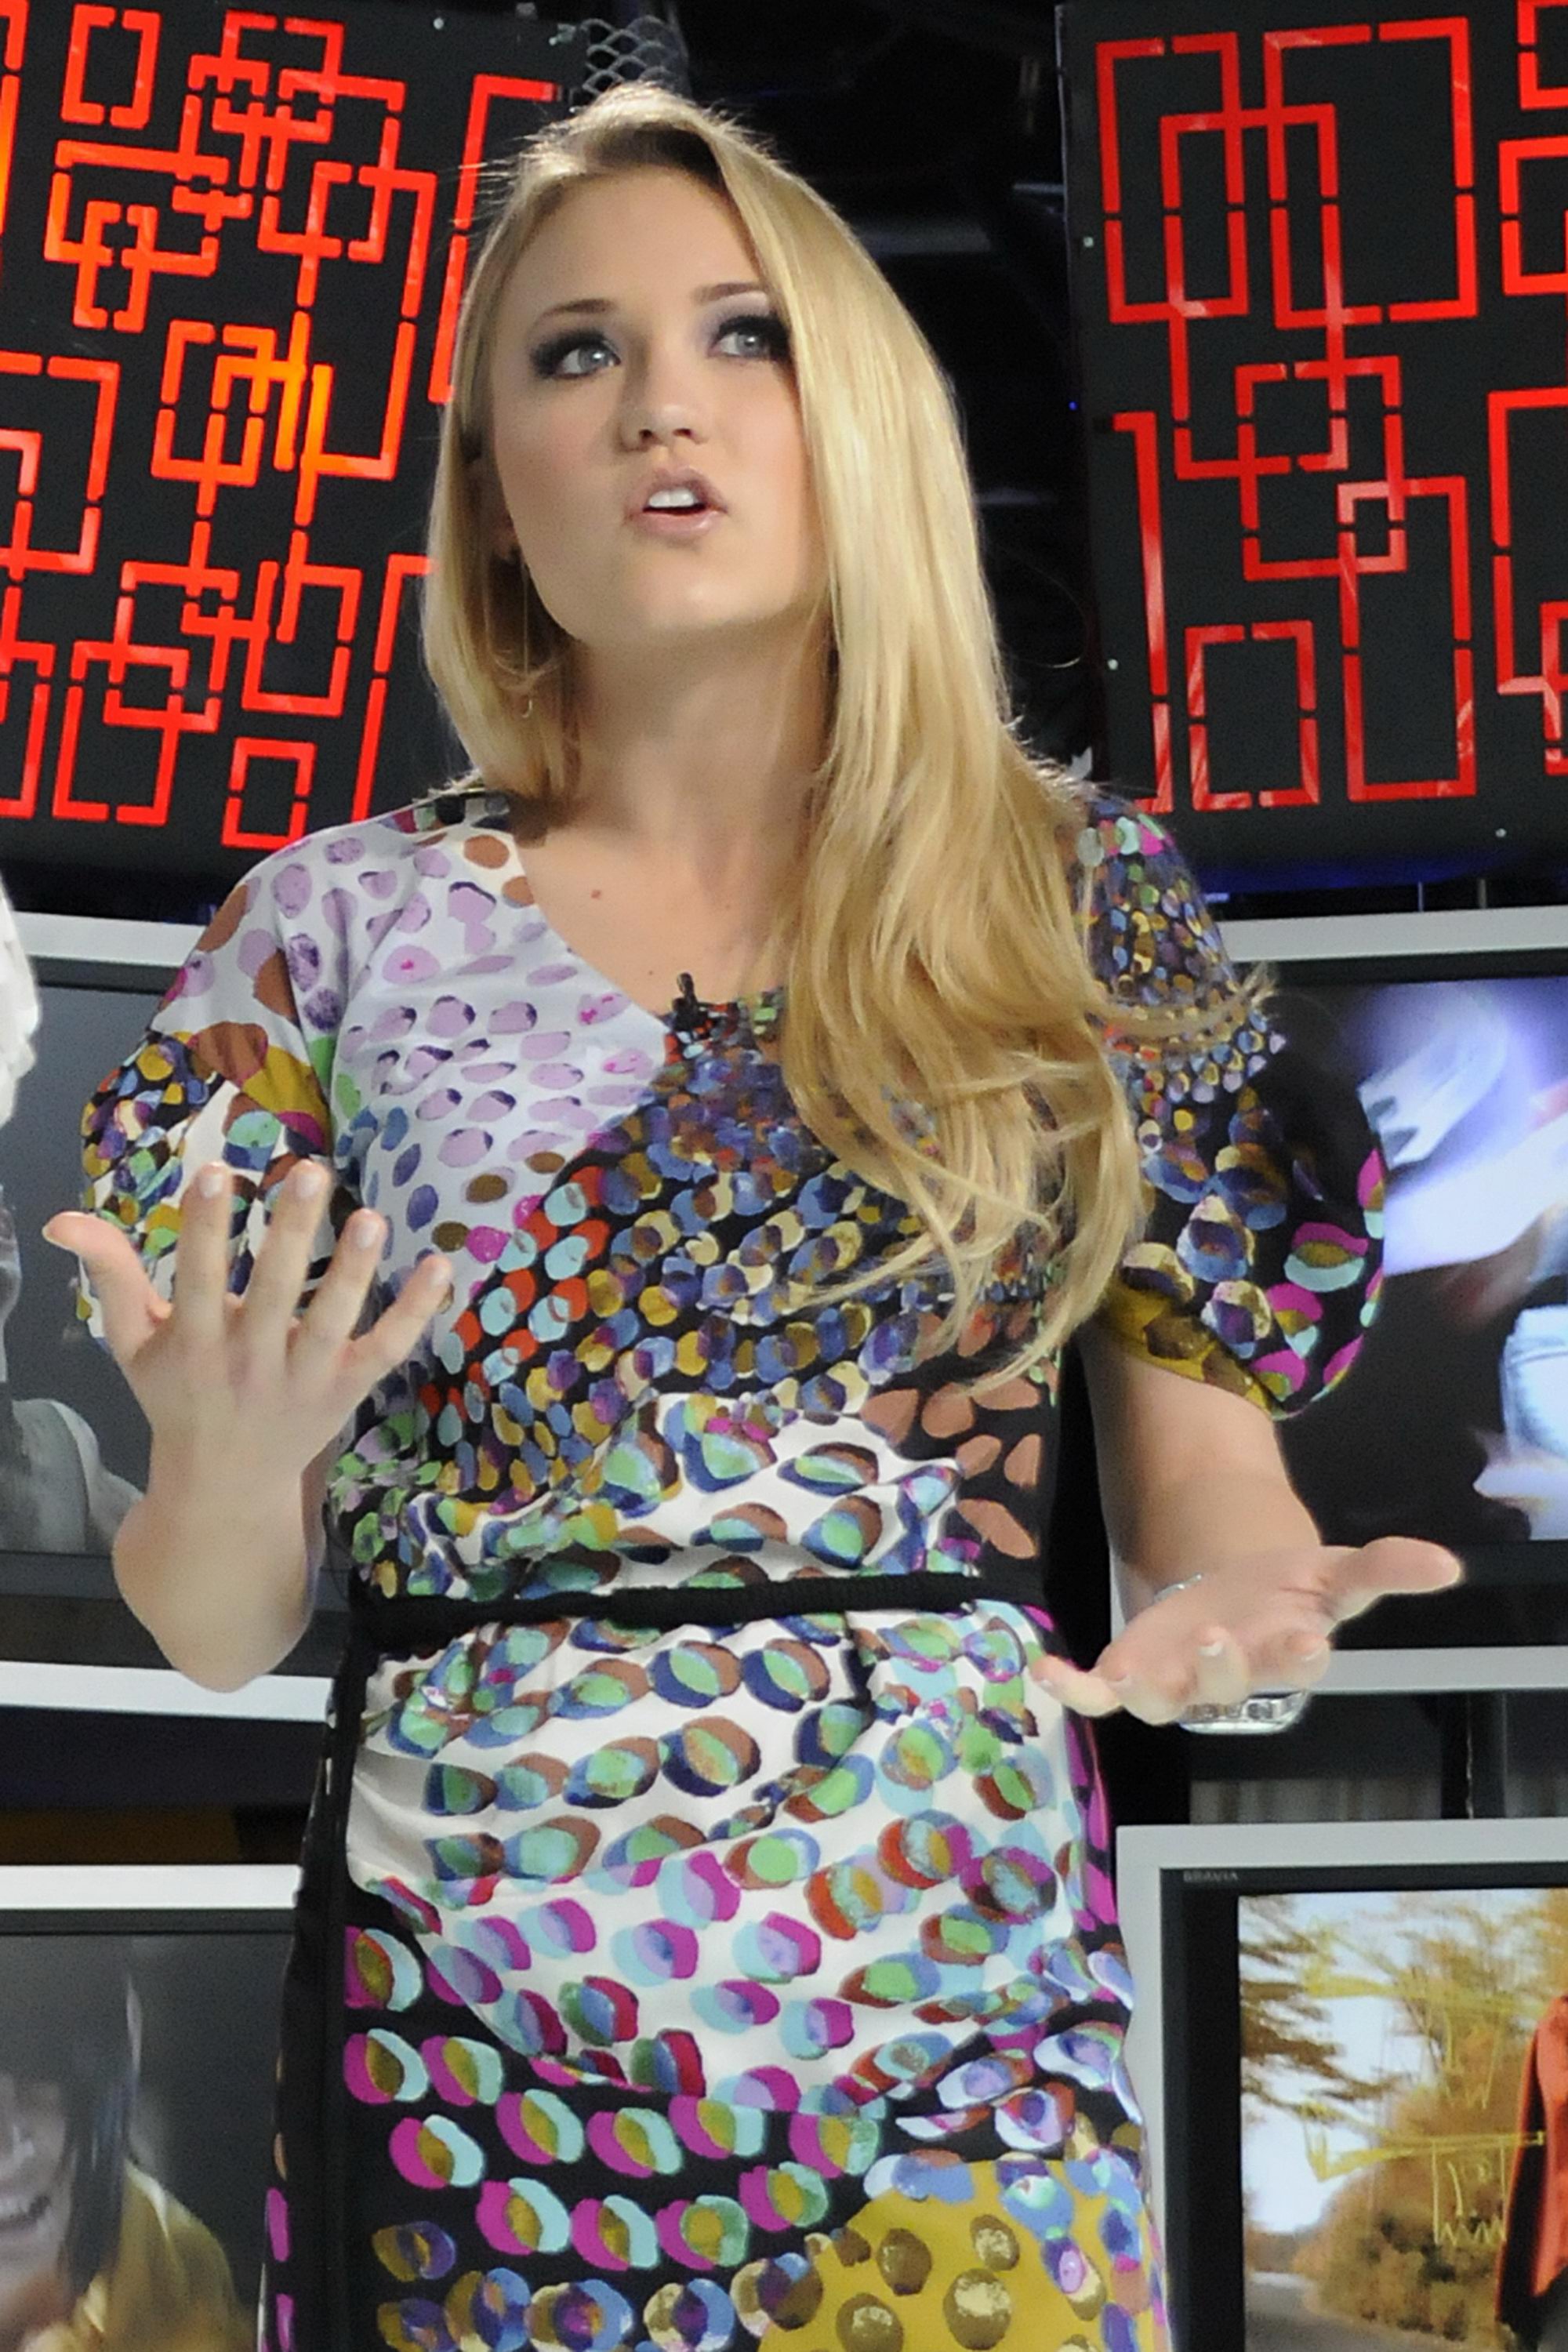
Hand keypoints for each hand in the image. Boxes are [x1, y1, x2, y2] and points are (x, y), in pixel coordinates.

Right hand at [43, 1161, 450, 1491]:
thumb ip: (110, 1276)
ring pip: (333, 1324)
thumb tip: (65, 1218)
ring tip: (368, 1217)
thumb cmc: (178, 1396)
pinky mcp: (347, 1391)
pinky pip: (387, 1351)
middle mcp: (250, 1362)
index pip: (196, 1279)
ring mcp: (304, 1380)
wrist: (223, 1487)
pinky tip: (441, 1266)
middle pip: (272, 1294)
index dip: (204, 1228)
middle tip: (309, 1172)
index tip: (215, 1172)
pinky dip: (416, 1313)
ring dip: (352, 1272)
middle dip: (289, 1234)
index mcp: (196, 1345)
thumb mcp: (135, 1343)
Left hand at [1035, 1537, 1461, 1724]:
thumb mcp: (1333, 1571)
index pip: (1296, 1660)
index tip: (1309, 1642)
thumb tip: (1449, 1564)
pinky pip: (1095, 1693)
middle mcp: (1226, 1677)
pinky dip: (1071, 1688)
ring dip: (1151, 1685)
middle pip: (1226, 1683)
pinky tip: (1043, 1669)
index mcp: (1279, 1651)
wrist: (1228, 1594)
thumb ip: (1383, 1569)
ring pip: (1162, 1697)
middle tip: (1220, 1639)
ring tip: (1130, 1670)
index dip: (1300, 1654)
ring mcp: (1174, 1681)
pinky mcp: (1127, 1674)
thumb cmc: (1284, 1593)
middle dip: (1224, 1667)